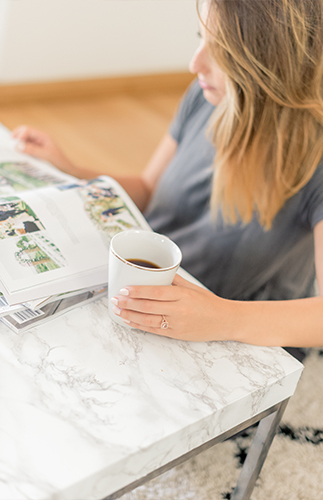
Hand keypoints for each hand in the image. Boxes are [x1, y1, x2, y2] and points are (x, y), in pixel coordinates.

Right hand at [12, 125, 76, 174]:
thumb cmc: (60, 161)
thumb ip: (32, 150)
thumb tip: (19, 146)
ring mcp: (39, 143)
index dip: (20, 135)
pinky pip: (27, 146)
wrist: (67, 169)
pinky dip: (23, 149)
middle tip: (12, 146)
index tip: (15, 144)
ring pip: (25, 140)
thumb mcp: (46, 156)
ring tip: (17, 151)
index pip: (27, 130)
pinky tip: (22, 154)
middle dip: (17, 137)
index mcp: (44, 135)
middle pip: (24, 132)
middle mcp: (40, 137)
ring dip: (20, 144)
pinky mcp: (38, 149)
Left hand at [110, 274, 230, 340]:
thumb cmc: (209, 303)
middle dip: (128, 303)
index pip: (156, 292)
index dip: (137, 291)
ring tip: (117, 310)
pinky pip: (153, 330)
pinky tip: (128, 321)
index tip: (124, 289)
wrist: (225, 321)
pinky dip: (139, 325)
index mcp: (183, 295)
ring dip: (129, 315)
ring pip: (148, 320)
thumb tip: (155, 272)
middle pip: (148, 307)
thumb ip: (173, 280)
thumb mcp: (192, 287)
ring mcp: (177, 324)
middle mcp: (179, 310)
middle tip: (115, 299)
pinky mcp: (176, 335)